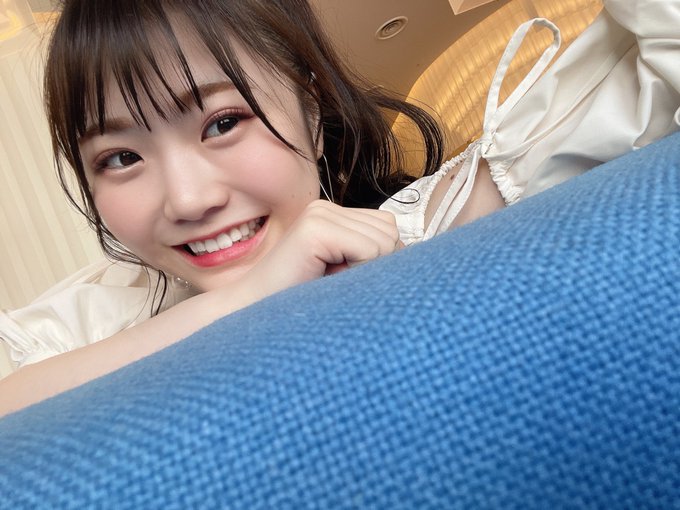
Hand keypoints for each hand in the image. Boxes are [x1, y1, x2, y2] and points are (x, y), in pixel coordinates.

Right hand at [247, 200, 400, 295]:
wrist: (252, 312)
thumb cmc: (298, 299)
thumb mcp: (341, 272)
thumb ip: (368, 254)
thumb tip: (414, 253)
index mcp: (331, 214)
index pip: (387, 226)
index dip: (380, 258)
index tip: (349, 278)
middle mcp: (325, 207)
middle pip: (390, 232)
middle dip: (376, 265)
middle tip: (339, 282)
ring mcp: (319, 214)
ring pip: (385, 241)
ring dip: (367, 271)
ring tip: (332, 281)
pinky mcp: (316, 229)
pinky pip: (372, 250)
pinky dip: (360, 272)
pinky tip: (329, 280)